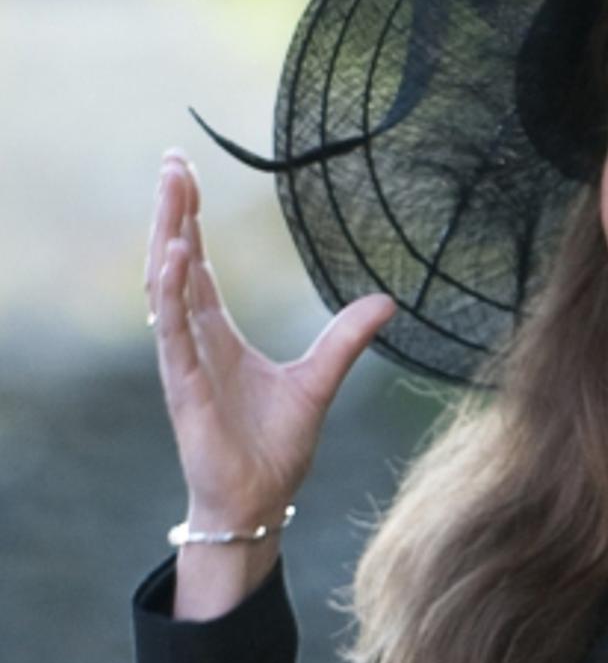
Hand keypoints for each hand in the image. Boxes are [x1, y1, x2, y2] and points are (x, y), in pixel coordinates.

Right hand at [145, 151, 395, 616]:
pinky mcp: (185, 388)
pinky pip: (173, 333)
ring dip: (167, 237)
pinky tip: (175, 256)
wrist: (259, 501)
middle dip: (172, 212)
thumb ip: (346, 338)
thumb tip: (386, 301)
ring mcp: (185, 363)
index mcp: (218, 335)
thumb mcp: (320, 379)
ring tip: (172, 191)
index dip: (190, 221)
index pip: (198, 266)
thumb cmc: (275, 447)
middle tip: (172, 160)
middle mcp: (195, 342)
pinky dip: (172, 293)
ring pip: (167, 287)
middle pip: (176, 263)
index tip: (186, 174)